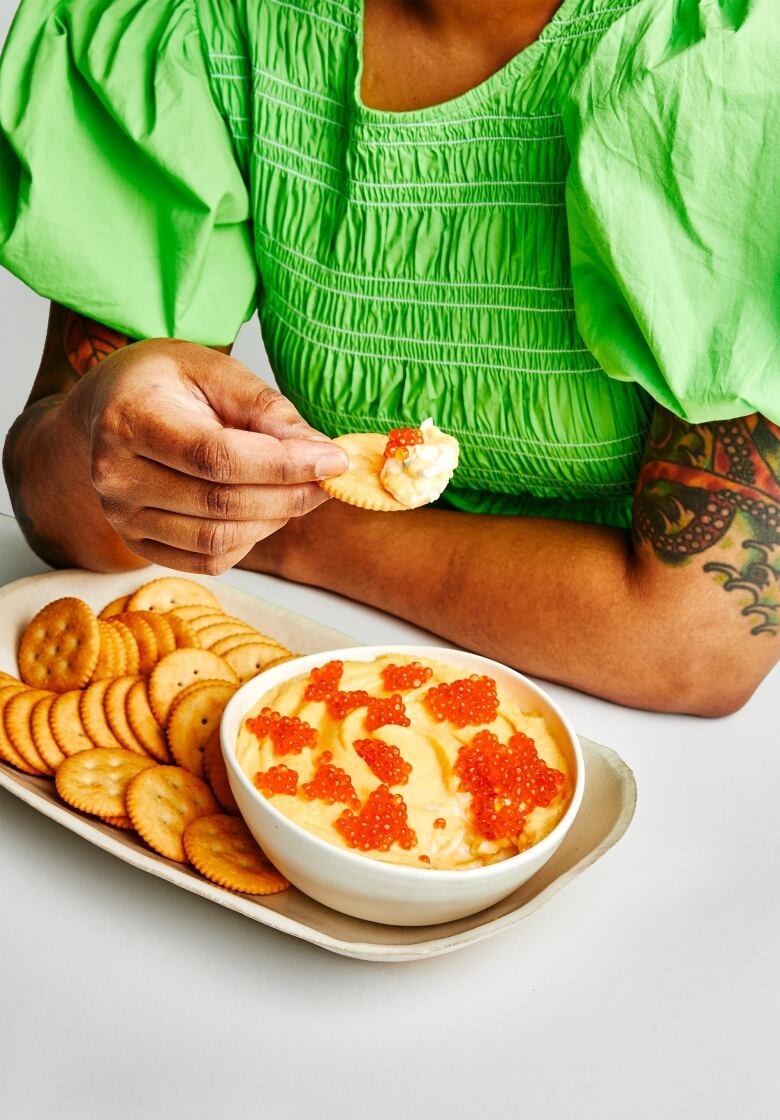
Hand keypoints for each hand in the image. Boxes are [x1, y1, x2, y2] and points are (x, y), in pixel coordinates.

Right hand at [66, 338, 347, 573]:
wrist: (112, 406)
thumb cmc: (166, 382)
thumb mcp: (216, 370)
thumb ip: (266, 408)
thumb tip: (317, 449)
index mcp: (130, 418)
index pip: (216, 457)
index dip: (282, 464)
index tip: (333, 459)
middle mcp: (116, 474)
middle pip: (220, 504)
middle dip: (290, 495)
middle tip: (328, 477)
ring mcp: (122, 516)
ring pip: (217, 540)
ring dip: (275, 519)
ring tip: (300, 490)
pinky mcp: (137, 543)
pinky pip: (207, 561)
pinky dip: (249, 540)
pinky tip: (265, 510)